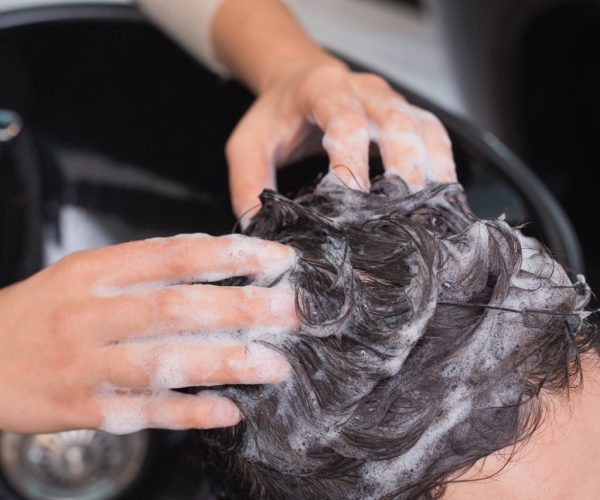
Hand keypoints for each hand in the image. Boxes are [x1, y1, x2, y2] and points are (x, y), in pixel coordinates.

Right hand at [0, 234, 295, 433]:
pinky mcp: (83, 409)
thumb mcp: (84, 272)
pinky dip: (188, 413)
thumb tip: (210, 251)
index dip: (231, 256)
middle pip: (176, 308)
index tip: (277, 260)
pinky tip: (229, 411)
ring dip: (225, 364)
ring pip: (164, 362)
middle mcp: (92, 314)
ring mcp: (87, 364)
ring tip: (276, 365)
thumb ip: (143, 264)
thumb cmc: (43, 311)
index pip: (175, 256)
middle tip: (292, 311)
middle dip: (241, 309)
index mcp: (96, 271)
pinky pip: (143, 412)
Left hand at [226, 63, 456, 221]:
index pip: (345, 120)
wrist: (298, 80)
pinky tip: (440, 196)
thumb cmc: (275, 115)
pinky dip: (442, 165)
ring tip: (429, 209)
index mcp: (323, 89)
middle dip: (403, 167)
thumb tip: (261, 231)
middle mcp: (365, 90)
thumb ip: (247, 185)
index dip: (352, 158)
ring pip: (424, 127)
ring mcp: (391, 100)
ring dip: (430, 168)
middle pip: (396, 122)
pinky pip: (435, 135)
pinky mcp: (407, 114)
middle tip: (402, 209)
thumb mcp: (247, 145)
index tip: (353, 198)